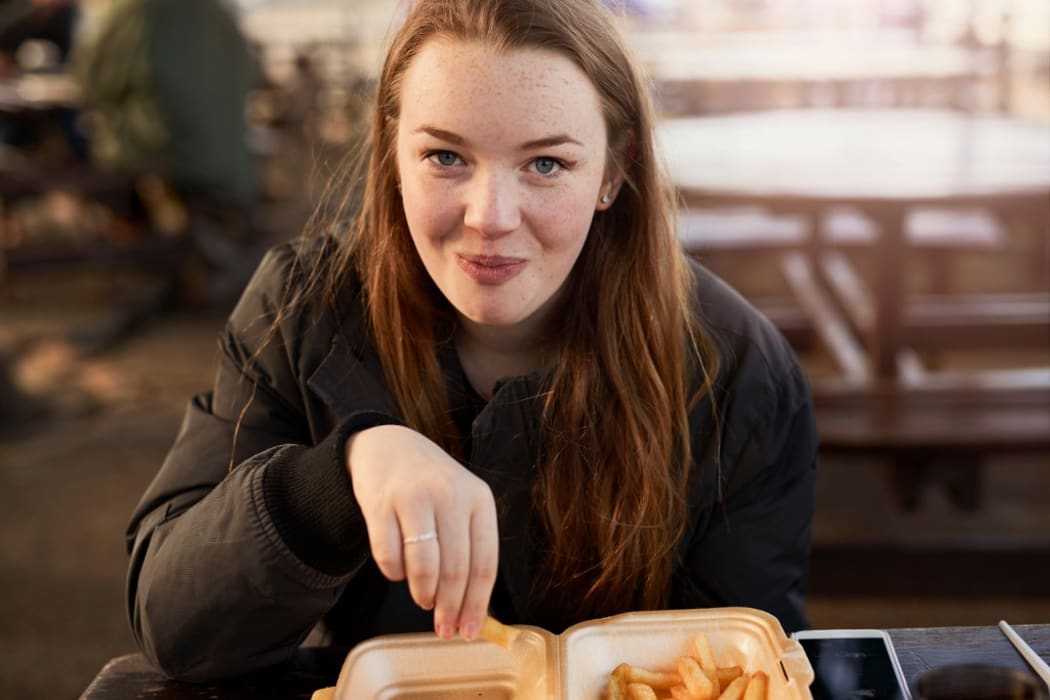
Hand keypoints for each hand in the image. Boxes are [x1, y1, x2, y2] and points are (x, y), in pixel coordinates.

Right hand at [346, 424, 498, 640]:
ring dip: (423, 593)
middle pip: (456, 569)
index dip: (477, 605)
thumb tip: (472, 610)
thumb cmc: (432, 486)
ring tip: (423, 599)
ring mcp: (414, 497)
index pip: (485, 563)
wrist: (388, 446)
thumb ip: (470, 547)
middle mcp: (450, 495)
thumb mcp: (462, 503)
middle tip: (444, 629)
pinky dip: (393, 573)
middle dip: (450, 608)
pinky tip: (398, 571)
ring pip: (424, 566)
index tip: (470, 631)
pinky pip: (388, 556)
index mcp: (479, 499)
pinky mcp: (380, 503)